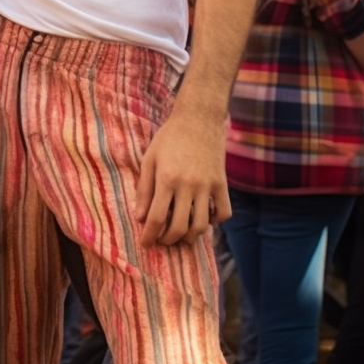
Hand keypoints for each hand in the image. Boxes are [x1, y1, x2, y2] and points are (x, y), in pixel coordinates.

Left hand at [133, 112, 230, 246]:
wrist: (198, 119)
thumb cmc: (169, 138)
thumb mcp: (149, 159)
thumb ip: (144, 189)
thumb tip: (139, 218)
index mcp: (166, 179)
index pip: (157, 218)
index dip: (150, 235)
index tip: (146, 244)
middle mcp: (188, 185)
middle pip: (179, 227)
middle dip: (168, 240)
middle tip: (162, 240)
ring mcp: (208, 186)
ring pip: (201, 225)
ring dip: (189, 237)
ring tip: (180, 235)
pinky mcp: (222, 184)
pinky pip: (223, 213)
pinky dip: (214, 222)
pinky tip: (202, 218)